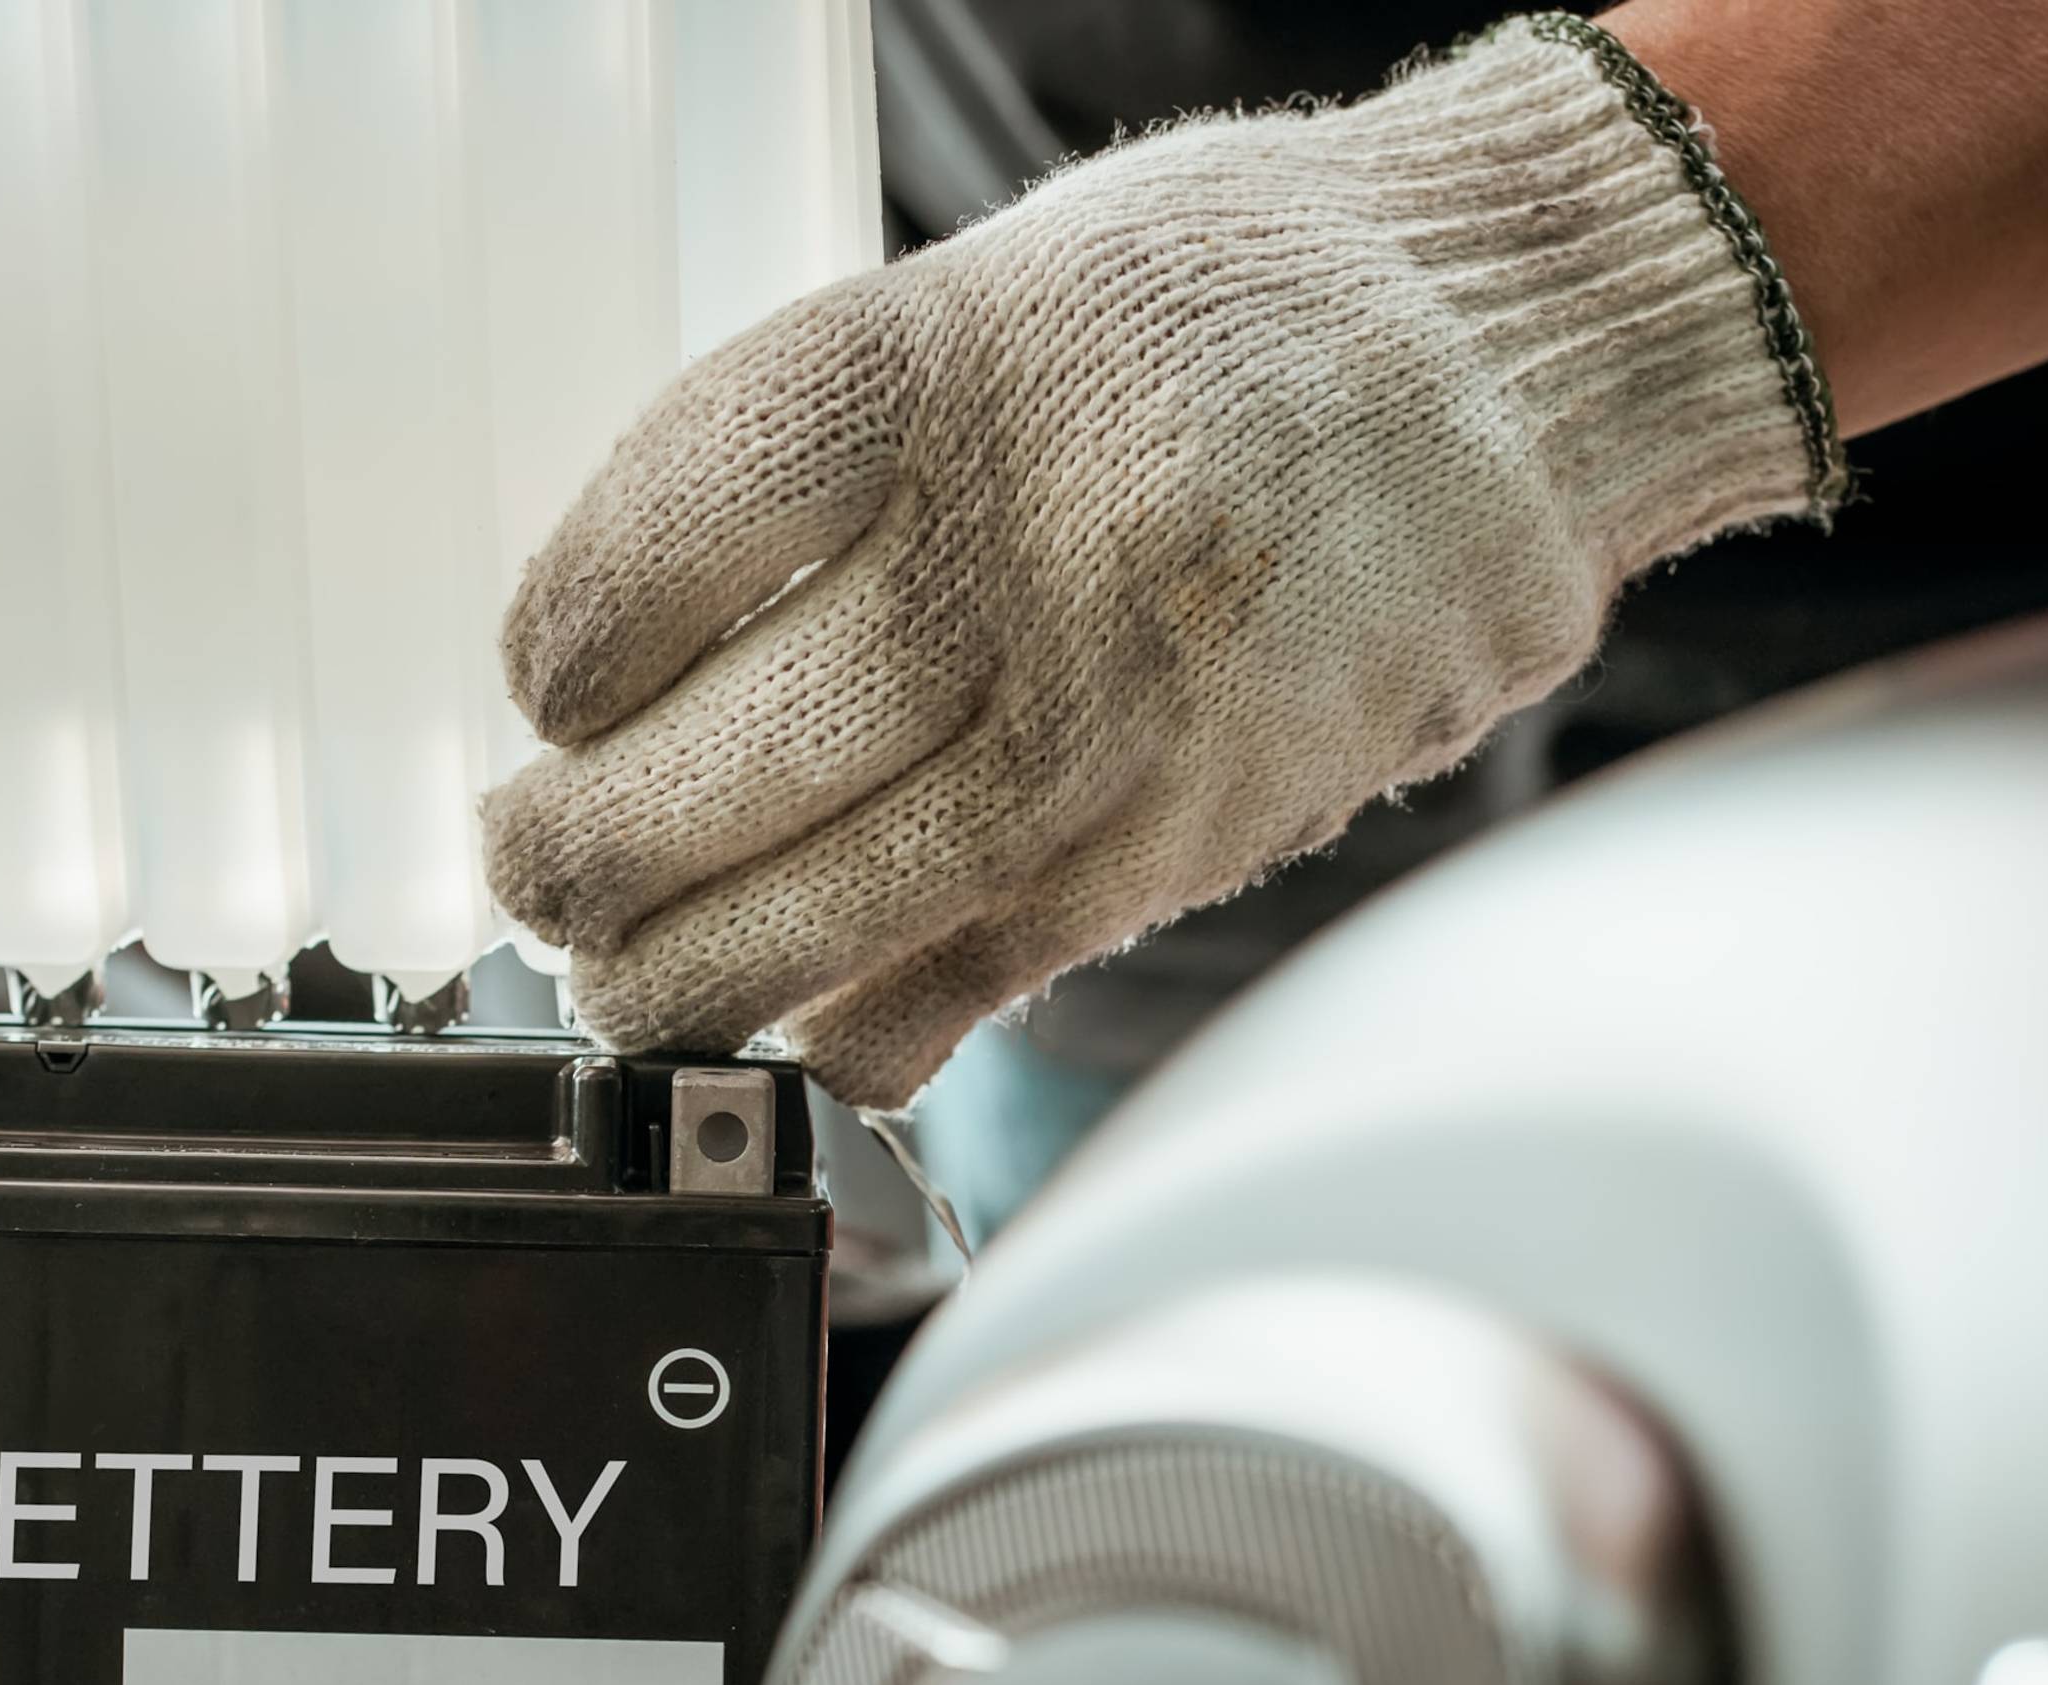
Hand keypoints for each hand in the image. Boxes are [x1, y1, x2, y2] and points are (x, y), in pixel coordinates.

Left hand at [485, 18, 1835, 1104]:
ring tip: (624, 970)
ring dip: (679, 975)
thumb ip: (813, 463)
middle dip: (577, 859)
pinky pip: (961, 986)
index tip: (546, 688)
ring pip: (822, 916)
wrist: (1510, 353)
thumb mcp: (992, 294)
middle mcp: (1030, 546)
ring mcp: (1118, 717)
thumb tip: (632, 666)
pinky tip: (798, 1011)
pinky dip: (845, 1027)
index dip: (561, 653)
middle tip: (537, 869)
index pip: (656, 551)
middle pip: (716, 765)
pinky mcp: (1185, 845)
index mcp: (942, 364)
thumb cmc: (1225, 316)